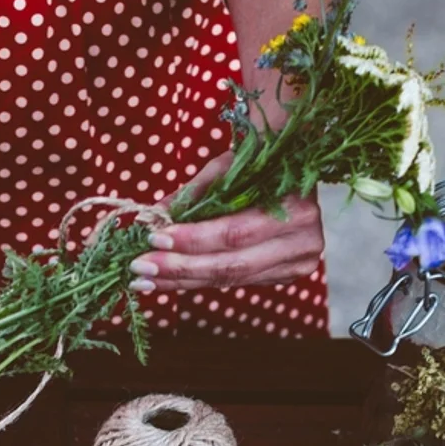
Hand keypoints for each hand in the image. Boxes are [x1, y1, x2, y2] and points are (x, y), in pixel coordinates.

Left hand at [126, 153, 324, 291]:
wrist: (295, 171)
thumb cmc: (259, 163)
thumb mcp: (227, 168)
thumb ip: (192, 195)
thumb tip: (150, 216)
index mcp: (297, 208)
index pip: (235, 232)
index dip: (193, 239)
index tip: (154, 239)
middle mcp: (303, 242)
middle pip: (232, 265)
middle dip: (181, 268)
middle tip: (141, 267)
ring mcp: (297, 263)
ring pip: (230, 279)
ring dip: (182, 280)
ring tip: (145, 279)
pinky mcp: (284, 275)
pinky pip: (234, 281)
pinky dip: (197, 280)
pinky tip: (167, 280)